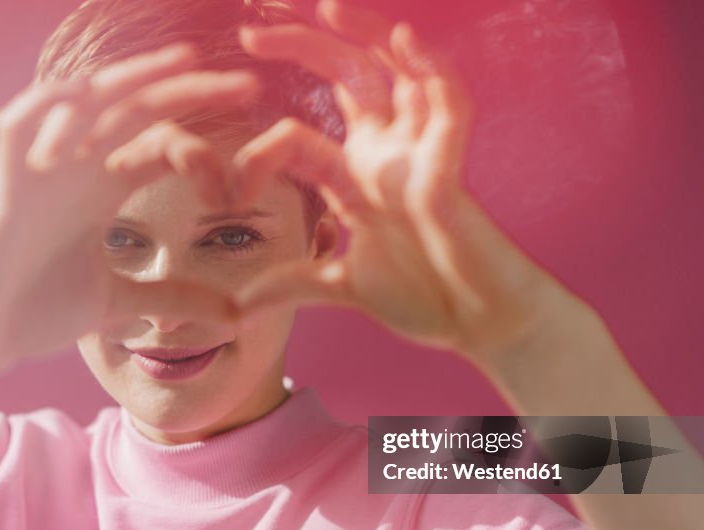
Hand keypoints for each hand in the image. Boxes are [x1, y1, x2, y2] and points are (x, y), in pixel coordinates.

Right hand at [0, 43, 253, 373]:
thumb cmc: (39, 311)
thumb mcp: (120, 302)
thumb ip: (174, 298)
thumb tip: (235, 316)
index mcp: (103, 187)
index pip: (159, 142)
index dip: (206, 139)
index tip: (258, 155)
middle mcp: (76, 166)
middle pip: (137, 112)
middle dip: (189, 94)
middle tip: (246, 86)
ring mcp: (41, 167)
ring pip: (87, 102)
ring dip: (135, 79)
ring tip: (185, 62)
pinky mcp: (6, 179)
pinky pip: (24, 124)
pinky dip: (54, 106)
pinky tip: (94, 93)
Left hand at [230, 0, 572, 362]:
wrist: (474, 323)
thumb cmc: (422, 297)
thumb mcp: (342, 287)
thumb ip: (292, 285)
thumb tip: (237, 308)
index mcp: (357, 174)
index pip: (300, 132)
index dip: (262, 148)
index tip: (230, 188)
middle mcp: (387, 152)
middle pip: (347, 77)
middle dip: (303, 44)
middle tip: (252, 24)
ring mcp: (420, 155)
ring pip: (396, 73)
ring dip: (365, 34)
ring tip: (327, 5)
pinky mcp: (450, 170)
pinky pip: (448, 107)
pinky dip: (432, 71)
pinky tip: (404, 40)